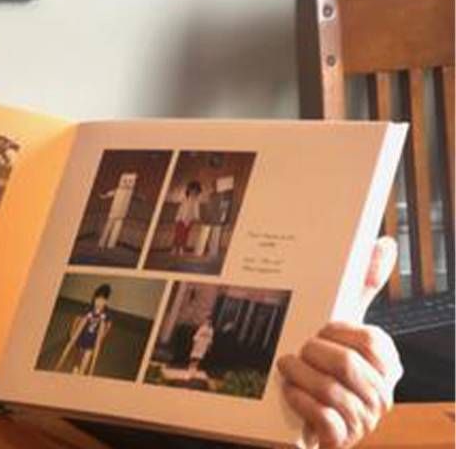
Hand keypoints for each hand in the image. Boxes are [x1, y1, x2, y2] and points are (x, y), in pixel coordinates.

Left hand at [278, 237, 402, 447]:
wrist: (302, 409)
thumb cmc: (325, 363)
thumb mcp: (341, 324)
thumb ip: (362, 286)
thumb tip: (382, 244)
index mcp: (386, 365)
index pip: (371, 342)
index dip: (339, 332)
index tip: (321, 328)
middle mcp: (381, 394)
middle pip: (347, 365)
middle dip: (313, 353)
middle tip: (298, 349)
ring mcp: (363, 421)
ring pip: (331, 391)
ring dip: (299, 375)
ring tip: (286, 366)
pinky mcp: (340, 439)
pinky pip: (322, 417)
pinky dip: (299, 400)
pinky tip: (288, 392)